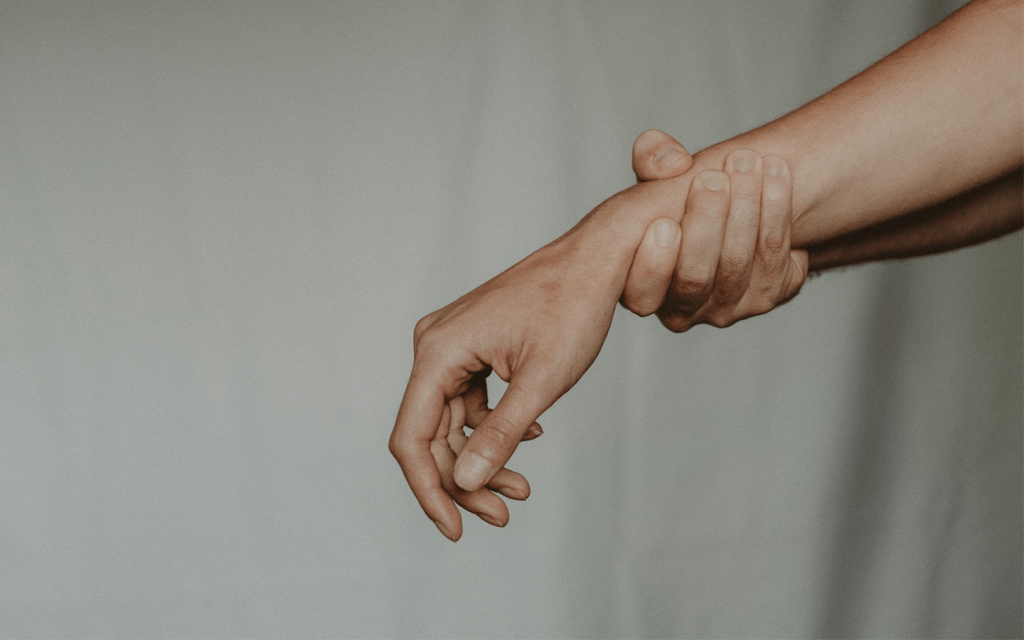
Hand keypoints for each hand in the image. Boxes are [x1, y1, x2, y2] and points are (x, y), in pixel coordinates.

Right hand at [390, 209, 637, 539]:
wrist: (596, 260)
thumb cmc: (572, 309)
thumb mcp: (541, 382)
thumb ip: (500, 435)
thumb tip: (463, 483)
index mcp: (439, 351)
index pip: (412, 437)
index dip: (429, 490)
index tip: (456, 530)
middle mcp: (434, 346)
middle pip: (431, 434)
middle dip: (464, 480)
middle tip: (505, 514)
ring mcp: (451, 345)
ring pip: (451, 422)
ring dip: (482, 458)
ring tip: (522, 488)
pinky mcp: (470, 347)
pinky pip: (468, 401)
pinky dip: (492, 427)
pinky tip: (529, 434)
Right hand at [621, 129, 808, 330]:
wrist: (735, 208)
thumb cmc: (681, 198)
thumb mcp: (657, 174)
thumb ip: (651, 158)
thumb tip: (675, 164)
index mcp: (640, 288)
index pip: (643, 297)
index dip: (655, 264)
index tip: (665, 222)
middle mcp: (680, 310)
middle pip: (694, 277)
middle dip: (707, 222)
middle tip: (714, 177)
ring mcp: (725, 309)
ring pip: (737, 264)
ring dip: (746, 207)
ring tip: (747, 161)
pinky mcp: (765, 296)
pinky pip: (775, 260)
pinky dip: (777, 212)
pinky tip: (775, 173)